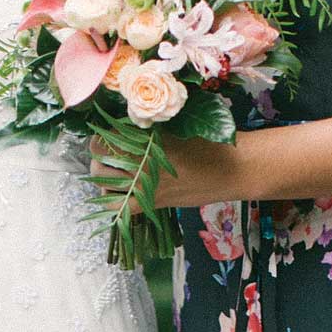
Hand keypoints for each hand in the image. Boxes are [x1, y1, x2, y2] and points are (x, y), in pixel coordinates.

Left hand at [88, 133, 244, 215]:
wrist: (233, 169)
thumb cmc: (211, 142)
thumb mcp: (179, 125)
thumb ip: (152, 126)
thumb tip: (127, 125)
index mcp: (147, 136)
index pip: (107, 134)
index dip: (102, 133)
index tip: (107, 132)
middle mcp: (141, 160)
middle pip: (99, 158)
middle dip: (97, 154)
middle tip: (106, 151)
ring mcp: (145, 182)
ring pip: (104, 182)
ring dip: (102, 176)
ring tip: (111, 171)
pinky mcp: (152, 201)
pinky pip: (120, 207)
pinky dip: (112, 201)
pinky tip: (118, 193)